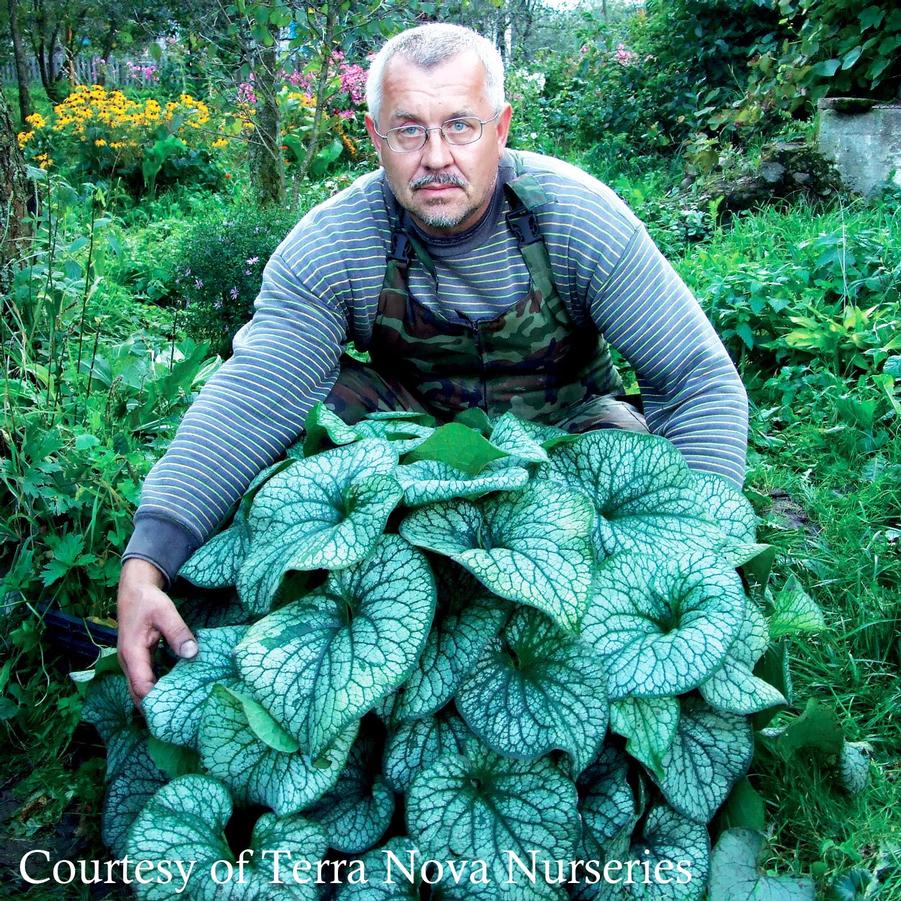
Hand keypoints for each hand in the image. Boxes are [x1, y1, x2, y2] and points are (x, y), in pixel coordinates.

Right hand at [117, 557, 197, 707]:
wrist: (134, 589)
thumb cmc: (149, 601)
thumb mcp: (166, 613)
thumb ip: (178, 633)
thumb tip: (192, 654)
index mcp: (132, 653)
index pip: (142, 686)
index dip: (156, 701)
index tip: (175, 712)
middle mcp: (128, 662)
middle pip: (137, 695)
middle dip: (153, 709)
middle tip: (176, 724)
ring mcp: (131, 663)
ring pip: (138, 690)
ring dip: (153, 701)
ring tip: (175, 715)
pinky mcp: (137, 660)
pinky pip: (143, 681)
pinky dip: (154, 690)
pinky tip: (171, 694)